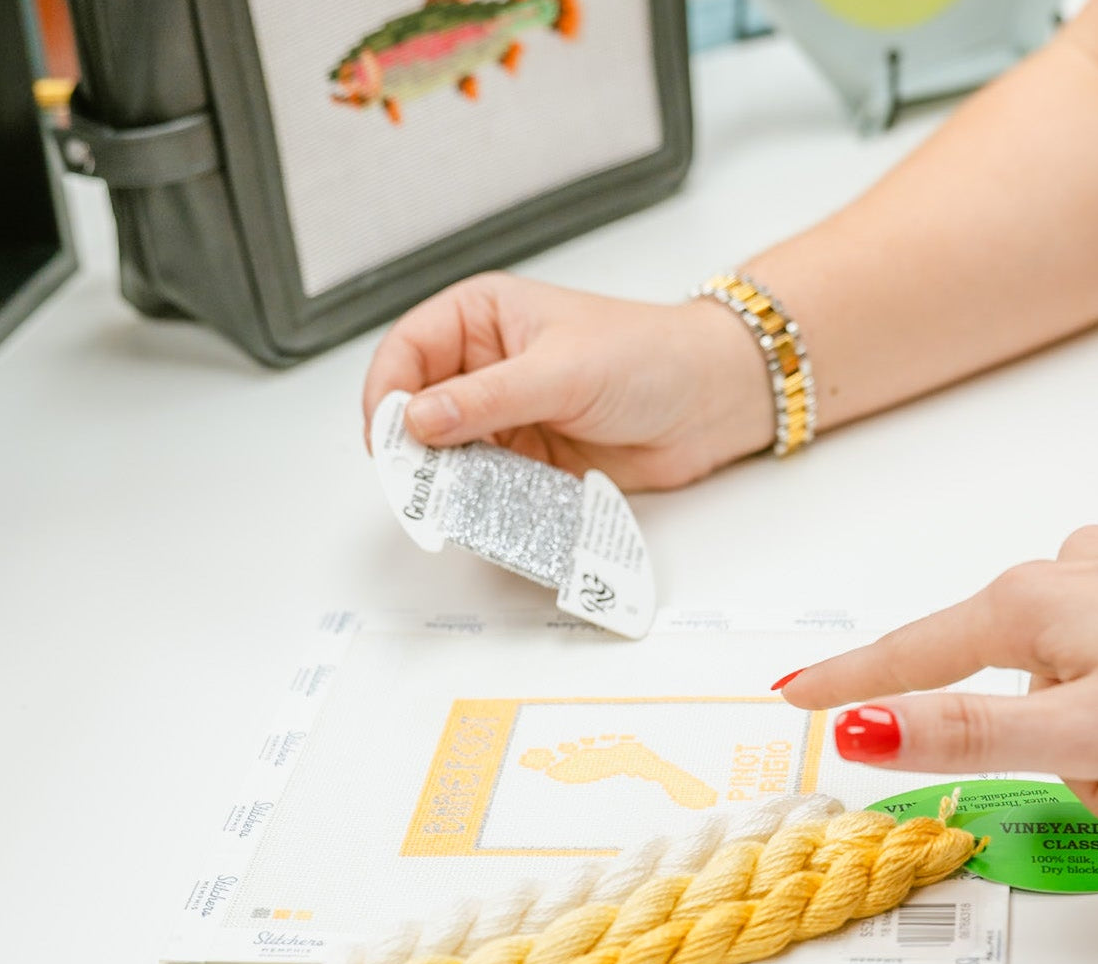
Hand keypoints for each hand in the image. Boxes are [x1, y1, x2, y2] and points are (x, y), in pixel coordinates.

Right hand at [361, 272, 773, 489]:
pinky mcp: (531, 460)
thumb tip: (420, 419)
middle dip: (414, 447)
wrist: (710, 402)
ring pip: (452, 455)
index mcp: (484, 319)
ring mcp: (508, 417)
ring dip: (451, 481)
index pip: (409, 350)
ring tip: (457, 502)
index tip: (387, 435)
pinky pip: (491, 485)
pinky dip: (486, 501)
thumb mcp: (561, 370)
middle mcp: (487, 366)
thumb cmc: (649, 356)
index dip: (388, 392)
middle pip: (421, 410)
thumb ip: (488, 398)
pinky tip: (492, 510)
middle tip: (415, 482)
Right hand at [777, 527, 1097, 821]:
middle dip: (1057, 752)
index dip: (848, 682)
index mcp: (1028, 605)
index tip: (795, 693)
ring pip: (1066, 684)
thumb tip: (865, 729)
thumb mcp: (1084, 728)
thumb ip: (965, 733)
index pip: (909, 655)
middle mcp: (1064, 575)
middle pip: (1008, 693)